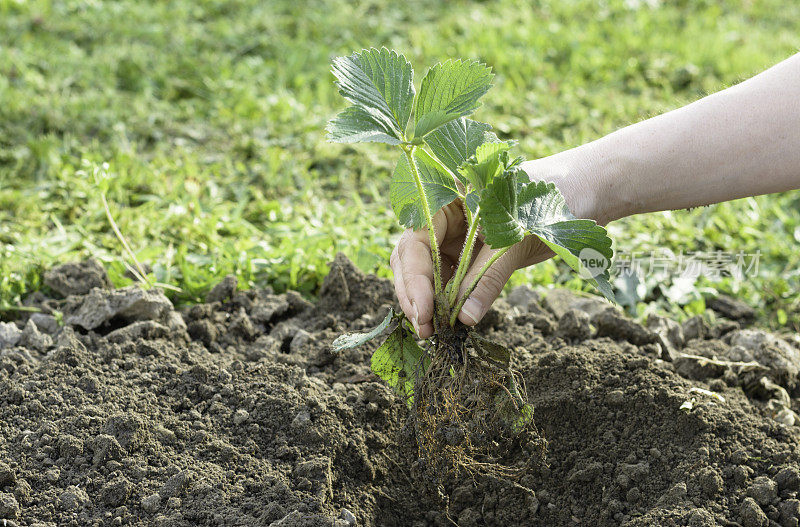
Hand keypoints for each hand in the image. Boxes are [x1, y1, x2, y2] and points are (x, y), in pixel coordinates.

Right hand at [390, 154, 594, 337]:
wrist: (587, 194)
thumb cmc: (552, 201)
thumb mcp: (517, 239)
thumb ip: (488, 277)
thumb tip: (463, 318)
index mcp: (449, 198)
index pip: (416, 240)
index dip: (415, 277)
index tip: (423, 311)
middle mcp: (446, 217)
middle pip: (413, 257)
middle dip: (414, 293)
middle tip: (425, 330)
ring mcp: (457, 237)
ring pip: (428, 273)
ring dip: (428, 302)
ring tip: (433, 333)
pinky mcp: (472, 256)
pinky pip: (452, 281)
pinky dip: (448, 302)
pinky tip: (449, 324)